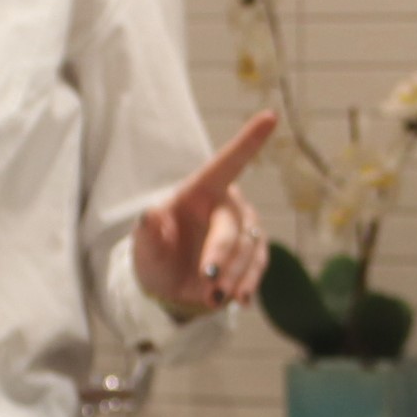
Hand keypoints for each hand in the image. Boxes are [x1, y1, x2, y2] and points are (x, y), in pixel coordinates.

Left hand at [132, 110, 279, 316]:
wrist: (169, 288)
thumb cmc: (155, 257)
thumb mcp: (145, 247)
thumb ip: (148, 233)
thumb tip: (148, 215)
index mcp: (200, 191)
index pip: (228, 163)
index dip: (249, 141)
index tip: (270, 116)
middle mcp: (226, 205)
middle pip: (233, 226)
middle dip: (221, 255)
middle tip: (208, 281)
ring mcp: (243, 230)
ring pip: (249, 249)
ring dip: (235, 275)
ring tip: (214, 297)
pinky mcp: (253, 254)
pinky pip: (258, 265)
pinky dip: (249, 283)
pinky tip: (240, 299)